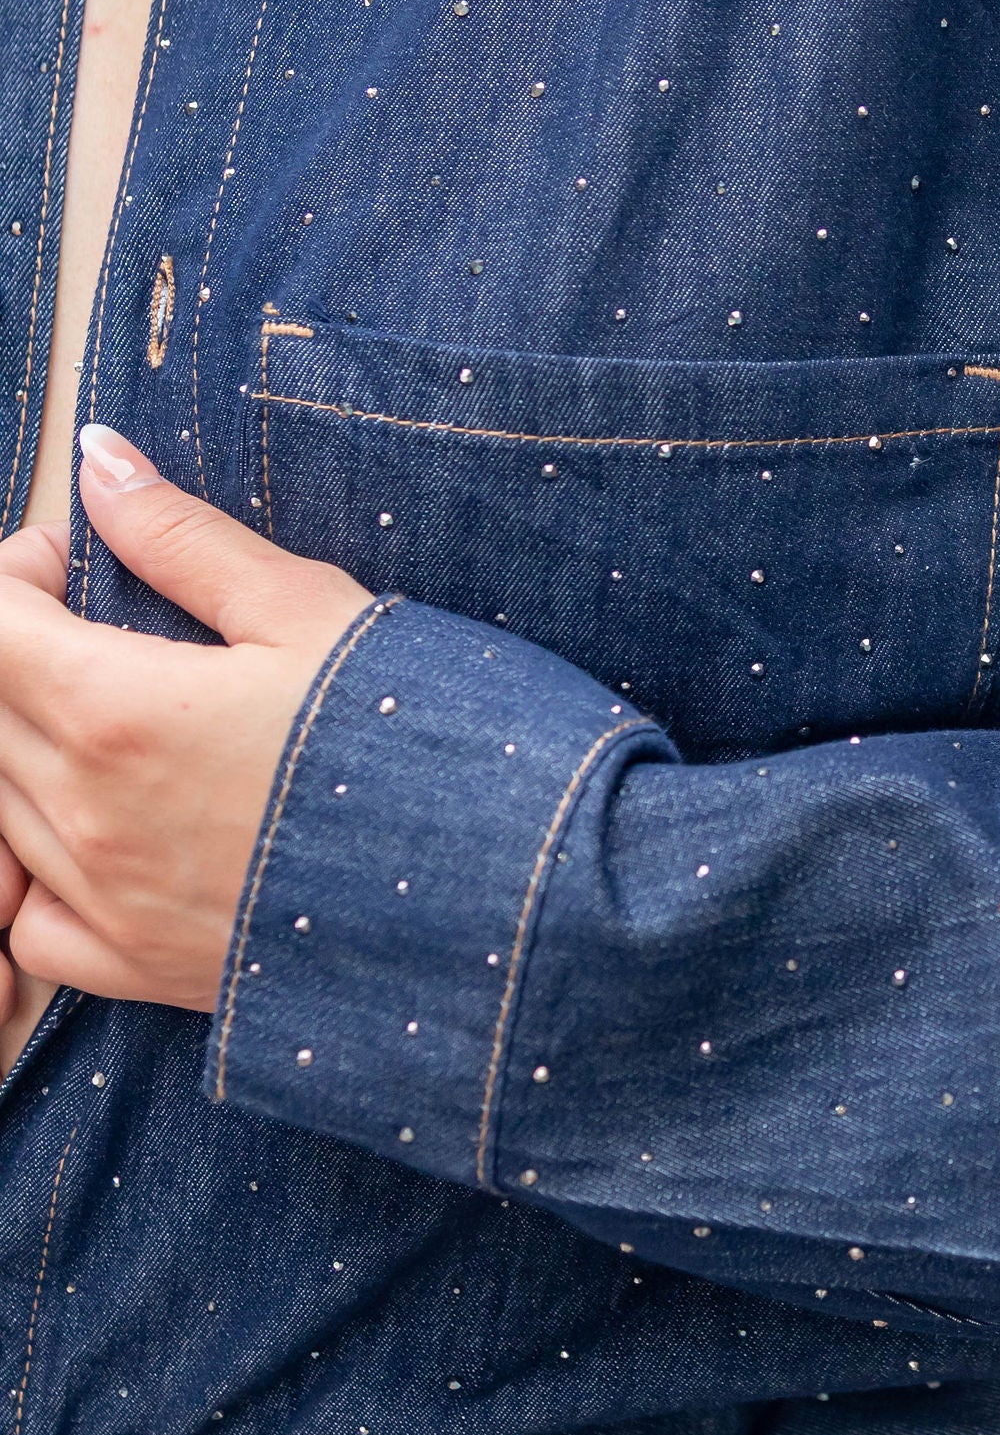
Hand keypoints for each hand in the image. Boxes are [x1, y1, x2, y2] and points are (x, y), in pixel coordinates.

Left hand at [0, 429, 372, 1014]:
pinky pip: (28, 920)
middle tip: (113, 628)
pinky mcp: (140, 969)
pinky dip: (35, 872)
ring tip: (128, 721)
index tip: (80, 565)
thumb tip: (98, 465)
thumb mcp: (311, 611)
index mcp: (114, 710)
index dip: (20, 575)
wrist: (515, 896)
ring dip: (32, 744)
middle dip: (23, 648)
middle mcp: (86, 814)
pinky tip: (106, 836)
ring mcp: (106, 901)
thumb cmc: (427, 741)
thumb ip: (182, 540)